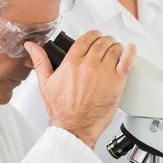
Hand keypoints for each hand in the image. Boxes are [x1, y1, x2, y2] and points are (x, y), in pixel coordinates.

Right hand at [25, 30, 136, 148]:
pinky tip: (131, 50)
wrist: (75, 128)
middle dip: (105, 40)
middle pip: (101, 43)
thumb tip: (32, 46)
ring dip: (116, 46)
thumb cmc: (62, 109)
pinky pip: (127, 62)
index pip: (85, 39)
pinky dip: (130, 53)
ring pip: (114, 50)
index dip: (92, 34)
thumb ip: (40, 61)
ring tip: (117, 48)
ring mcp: (104, 72)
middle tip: (107, 42)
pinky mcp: (117, 82)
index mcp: (72, 62)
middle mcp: (89, 65)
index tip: (95, 35)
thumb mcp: (46, 83)